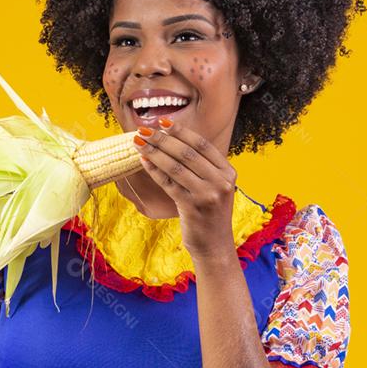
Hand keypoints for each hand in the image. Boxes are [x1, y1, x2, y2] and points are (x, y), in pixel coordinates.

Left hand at [133, 118, 237, 260]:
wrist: (214, 245)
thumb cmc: (209, 213)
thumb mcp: (215, 187)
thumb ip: (202, 167)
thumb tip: (172, 139)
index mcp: (228, 172)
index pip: (202, 145)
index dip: (181, 132)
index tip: (163, 122)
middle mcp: (221, 182)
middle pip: (187, 153)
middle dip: (162, 139)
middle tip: (144, 130)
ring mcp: (208, 194)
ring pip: (175, 166)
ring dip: (154, 152)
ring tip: (138, 142)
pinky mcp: (192, 207)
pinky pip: (168, 183)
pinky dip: (154, 170)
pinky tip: (143, 161)